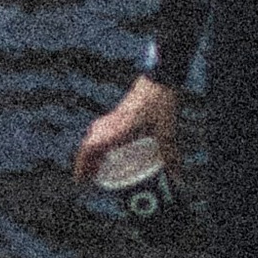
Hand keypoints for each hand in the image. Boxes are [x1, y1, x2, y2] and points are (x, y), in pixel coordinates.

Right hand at [76, 73, 178, 189]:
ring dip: (91, 151)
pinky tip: (110, 147)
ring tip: (97, 166)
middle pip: (89, 144)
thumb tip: (177, 178)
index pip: (91, 148)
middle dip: (85, 162)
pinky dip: (99, 140)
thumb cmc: (161, 103)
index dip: (82, 165)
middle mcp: (111, 123)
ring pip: (94, 136)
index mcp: (118, 130)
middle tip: (88, 178)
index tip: (79, 181)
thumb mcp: (167, 132)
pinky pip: (101, 128)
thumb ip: (170, 155)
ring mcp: (113, 116)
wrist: (159, 77)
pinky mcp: (119, 111)